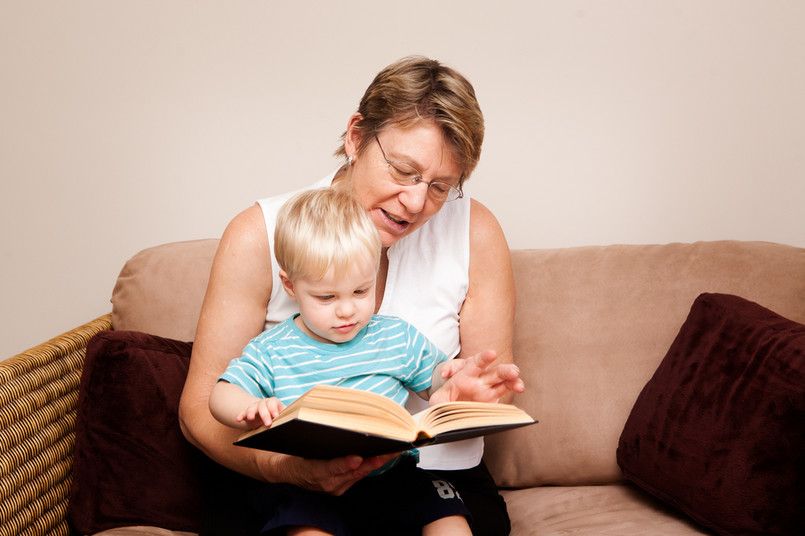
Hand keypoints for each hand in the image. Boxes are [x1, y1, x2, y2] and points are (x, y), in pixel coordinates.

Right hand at [236, 397, 285, 427]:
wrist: (268, 418)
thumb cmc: (278, 418)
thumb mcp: (283, 417)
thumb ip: (287, 418)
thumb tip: (295, 423)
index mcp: (274, 403)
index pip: (273, 402)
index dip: (274, 408)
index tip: (276, 416)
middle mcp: (264, 403)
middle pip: (263, 405)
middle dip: (265, 414)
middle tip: (268, 424)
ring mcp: (255, 407)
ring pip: (252, 407)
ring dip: (251, 412)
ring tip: (250, 418)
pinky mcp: (247, 413)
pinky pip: (243, 413)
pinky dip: (241, 415)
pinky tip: (238, 419)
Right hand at [272, 452, 399, 495]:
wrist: (287, 472)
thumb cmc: (296, 454)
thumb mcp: (302, 446)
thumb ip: (318, 441)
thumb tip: (336, 427)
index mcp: (314, 471)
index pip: (331, 468)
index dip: (345, 463)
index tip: (357, 458)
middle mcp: (326, 483)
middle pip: (352, 472)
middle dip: (371, 461)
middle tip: (387, 451)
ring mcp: (334, 487)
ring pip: (358, 475)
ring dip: (375, 463)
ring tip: (391, 451)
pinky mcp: (340, 488)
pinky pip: (357, 477)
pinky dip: (369, 466)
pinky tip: (381, 456)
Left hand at [430, 350, 523, 404]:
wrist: (450, 411)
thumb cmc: (444, 401)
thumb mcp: (437, 400)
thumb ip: (439, 401)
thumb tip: (441, 402)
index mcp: (467, 374)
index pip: (476, 362)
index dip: (484, 357)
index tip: (492, 354)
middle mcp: (481, 380)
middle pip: (496, 371)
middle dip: (506, 370)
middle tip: (514, 372)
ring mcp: (490, 390)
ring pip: (506, 382)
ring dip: (514, 382)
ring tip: (520, 386)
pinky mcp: (494, 401)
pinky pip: (506, 399)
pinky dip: (513, 402)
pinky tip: (519, 407)